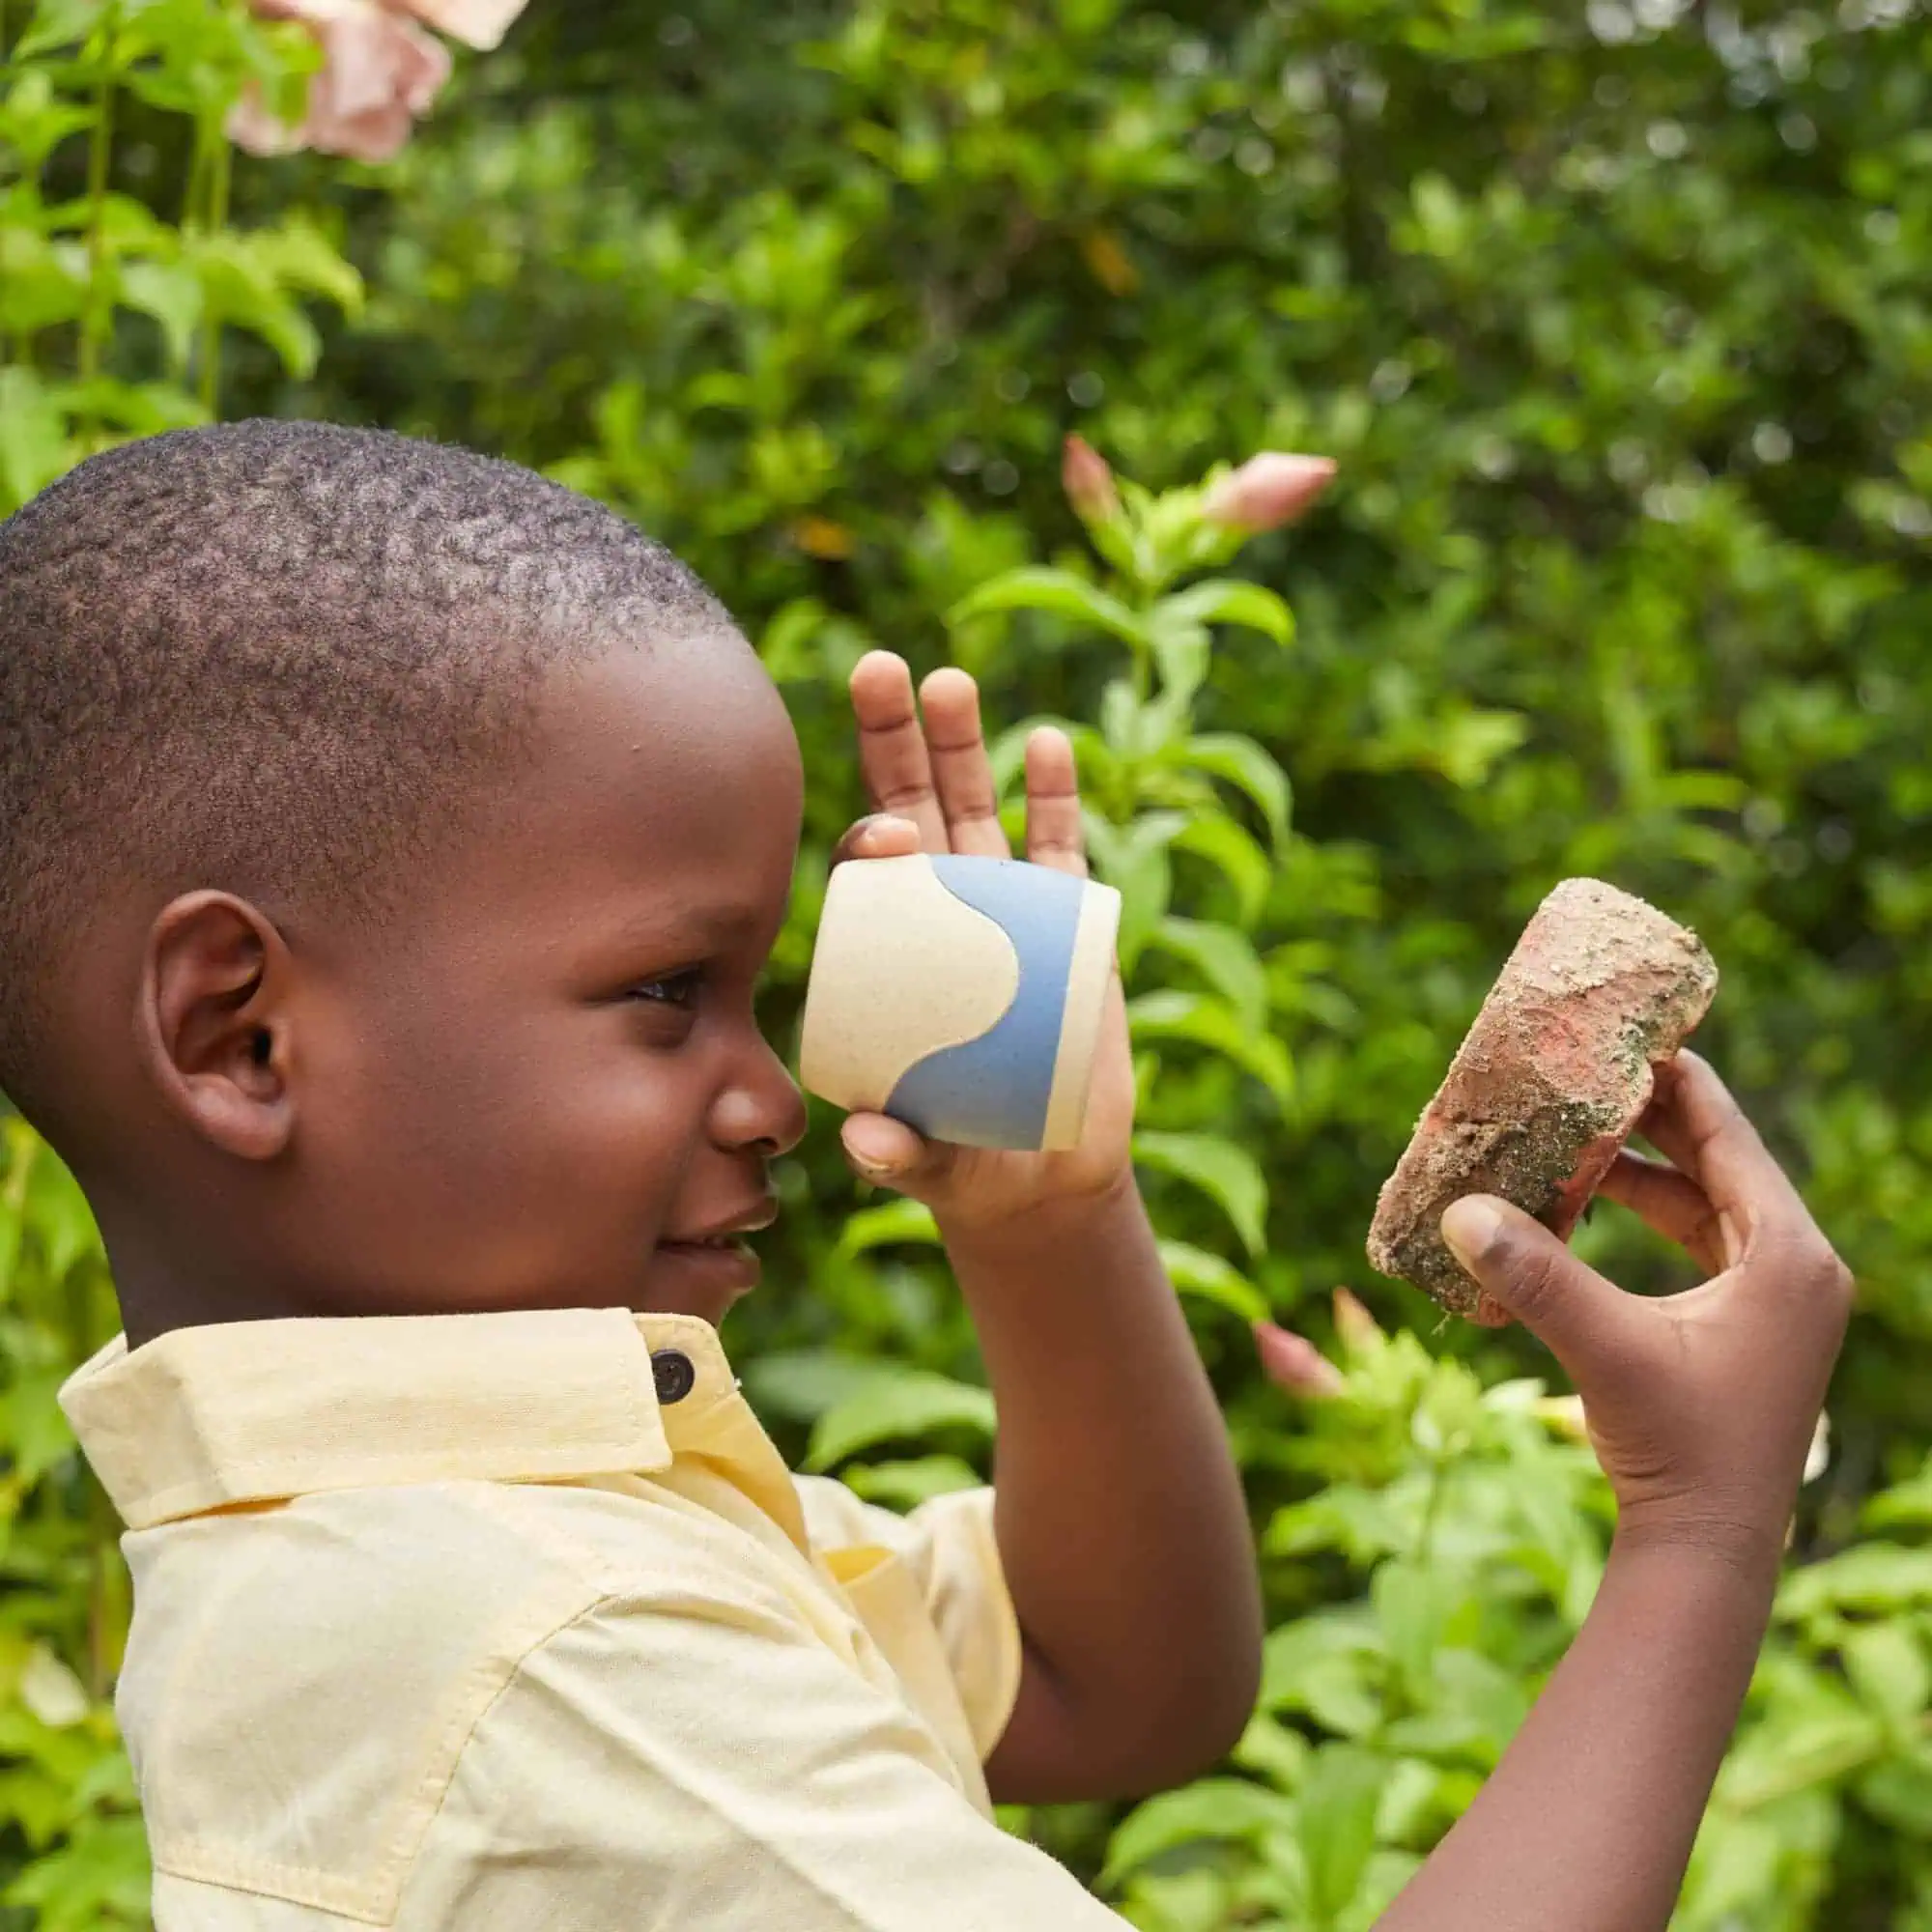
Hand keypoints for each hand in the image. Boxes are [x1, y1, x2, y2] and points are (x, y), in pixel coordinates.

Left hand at [830, 651, 1134, 1233]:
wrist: (1045, 1171)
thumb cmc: (968, 1162)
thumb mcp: (934, 1165)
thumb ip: (902, 1156)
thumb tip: (867, 1142)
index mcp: (886, 953)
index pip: (864, 879)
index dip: (867, 844)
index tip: (883, 838)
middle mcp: (936, 912)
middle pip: (910, 809)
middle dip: (894, 739)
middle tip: (880, 668)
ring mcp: (1003, 907)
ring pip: (978, 808)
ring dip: (964, 745)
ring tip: (951, 682)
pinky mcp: (1068, 920)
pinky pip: (1058, 846)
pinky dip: (1054, 796)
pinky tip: (1046, 742)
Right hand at [1439, 1051, 1853, 1560]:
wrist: (1708, 1547)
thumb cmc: (1678, 1447)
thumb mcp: (1605, 1348)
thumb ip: (1537, 1274)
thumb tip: (1462, 1210)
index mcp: (1790, 1255)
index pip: (1729, 1136)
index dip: (1674, 1080)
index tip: (1625, 1029)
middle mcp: (1796, 1266)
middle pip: (1718, 1160)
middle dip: (1646, 1118)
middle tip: (1583, 1069)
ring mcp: (1775, 1297)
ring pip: (1703, 1200)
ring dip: (1638, 1170)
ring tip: (1571, 1131)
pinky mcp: (1748, 1324)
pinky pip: (1696, 1241)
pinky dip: (1645, 1217)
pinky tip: (1587, 1204)